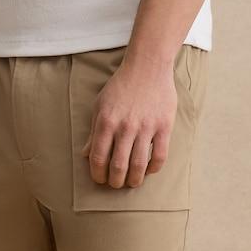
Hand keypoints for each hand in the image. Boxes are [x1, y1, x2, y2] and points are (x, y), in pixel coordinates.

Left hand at [79, 60, 177, 188]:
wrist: (147, 67)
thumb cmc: (121, 86)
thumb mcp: (100, 104)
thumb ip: (94, 130)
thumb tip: (86, 154)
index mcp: (106, 121)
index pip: (97, 158)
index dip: (97, 174)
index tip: (99, 179)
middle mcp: (124, 127)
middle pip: (118, 167)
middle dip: (115, 182)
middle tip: (116, 184)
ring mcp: (145, 127)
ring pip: (139, 166)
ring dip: (134, 180)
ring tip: (132, 182)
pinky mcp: (164, 127)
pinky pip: (159, 156)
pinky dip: (153, 169)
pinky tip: (149, 170)